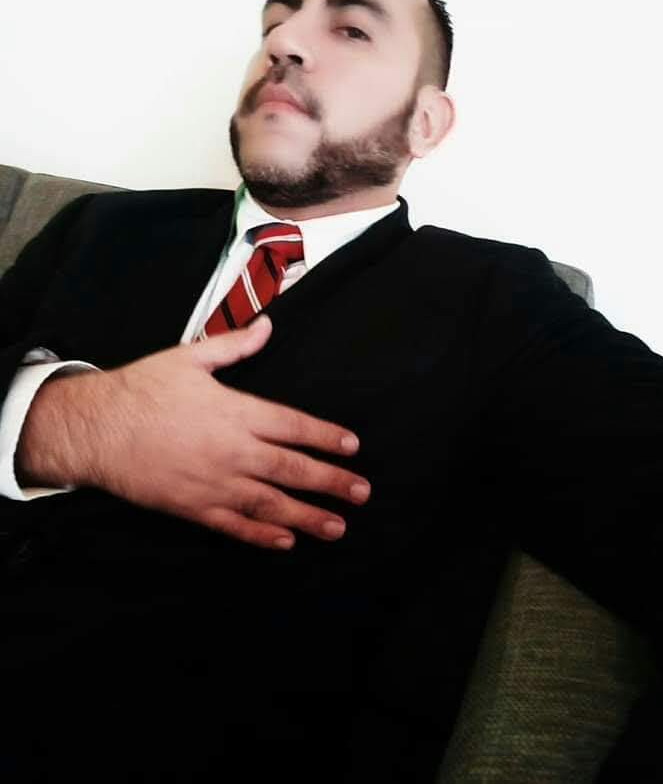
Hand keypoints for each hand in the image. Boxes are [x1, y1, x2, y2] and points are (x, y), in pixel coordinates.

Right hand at [16, 315, 368, 549]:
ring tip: (339, 526)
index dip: (327, 437)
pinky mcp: (193, 507)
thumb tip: (267, 326)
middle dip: (332, 481)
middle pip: (293, 469)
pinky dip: (262, 535)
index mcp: (236, 412)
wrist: (95, 429)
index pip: (294, 426)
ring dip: (309, 516)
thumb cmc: (142, 390)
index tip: (353, 446)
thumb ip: (235, 345)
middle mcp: (232, 451)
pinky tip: (286, 542)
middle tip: (362, 493)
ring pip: (271, 503)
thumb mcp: (190, 358)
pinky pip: (235, 525)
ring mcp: (214, 483)